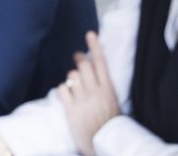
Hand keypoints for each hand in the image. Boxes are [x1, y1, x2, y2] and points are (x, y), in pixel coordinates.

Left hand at [57, 32, 119, 155]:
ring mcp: (83, 101)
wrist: (108, 145)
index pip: (101, 63)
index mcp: (109, 91)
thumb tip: (96, 70)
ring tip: (75, 86)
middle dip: (79, 59)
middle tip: (78, 58)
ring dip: (72, 78)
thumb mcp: (115, 104)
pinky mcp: (72, 110)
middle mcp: (96, 93)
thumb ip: (105, 87)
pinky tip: (67, 96)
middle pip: (83, 65)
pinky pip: (62, 89)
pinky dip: (63, 90)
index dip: (95, 46)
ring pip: (72, 76)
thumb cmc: (112, 125)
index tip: (90, 34)